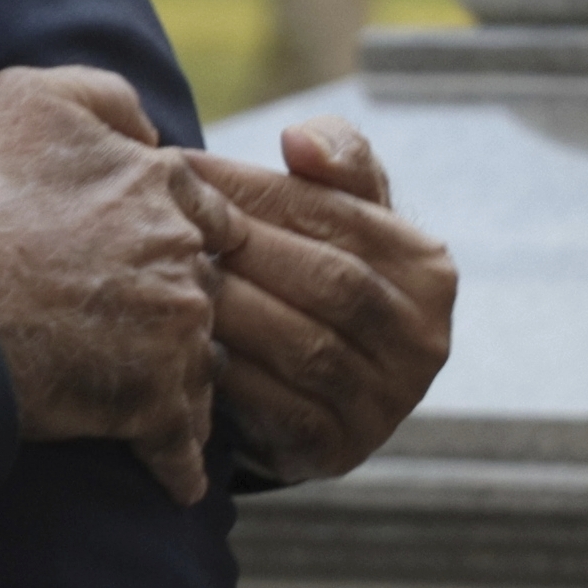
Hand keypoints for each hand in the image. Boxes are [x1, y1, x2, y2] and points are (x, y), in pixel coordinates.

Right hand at [0, 66, 244, 505]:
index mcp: (166, 187)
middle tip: (125, 315)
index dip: (172, 228)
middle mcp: (187, 260)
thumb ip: (102, 97)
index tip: (137, 249)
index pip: (206, 209)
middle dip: (177, 301)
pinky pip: (185, 448)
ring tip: (132, 387)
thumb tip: (149, 129)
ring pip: (202, 363)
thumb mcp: (26, 97)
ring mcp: (179, 337)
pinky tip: (163, 468)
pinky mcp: (156, 407)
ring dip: (176, 376)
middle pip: (206, 284)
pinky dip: (176, 463)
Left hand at [185, 118, 453, 483]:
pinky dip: (228, 372)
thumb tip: (299, 139)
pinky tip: (182, 342)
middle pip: (323, 279)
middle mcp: (424, 338)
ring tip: (164, 275)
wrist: (305, 376)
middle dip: (236, 247)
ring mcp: (388, 400)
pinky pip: (279, 404)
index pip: (331, 213)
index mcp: (427, 266)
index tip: (175, 166)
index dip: (247, 187)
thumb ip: (334, 156)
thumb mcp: (336, 206)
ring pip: (302, 343)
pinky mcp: (339, 448)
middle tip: (160, 223)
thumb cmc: (311, 262)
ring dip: (229, 308)